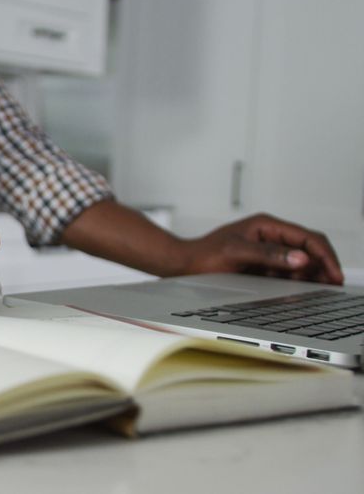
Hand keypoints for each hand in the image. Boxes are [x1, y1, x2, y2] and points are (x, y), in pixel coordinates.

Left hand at [179, 213, 343, 284]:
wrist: (184, 265)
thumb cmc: (204, 255)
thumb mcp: (237, 253)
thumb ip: (270, 255)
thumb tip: (300, 259)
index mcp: (267, 225)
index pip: (307, 237)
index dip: (325, 256)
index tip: (334, 274)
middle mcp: (270, 235)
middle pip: (309, 248)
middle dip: (322, 266)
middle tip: (332, 286)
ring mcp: (268, 250)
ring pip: (300, 262)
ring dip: (310, 275)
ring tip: (316, 290)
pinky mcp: (263, 264)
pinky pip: (288, 272)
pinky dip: (296, 281)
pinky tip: (299, 291)